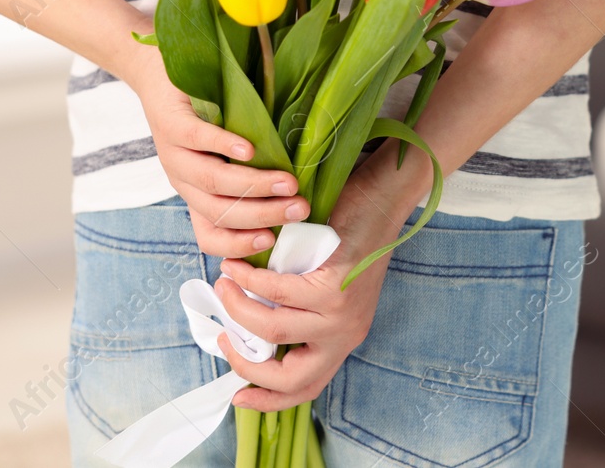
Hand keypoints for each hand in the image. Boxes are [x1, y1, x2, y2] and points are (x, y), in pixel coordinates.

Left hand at [117, 38, 310, 258]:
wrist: (158, 75)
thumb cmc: (205, 115)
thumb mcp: (225, 154)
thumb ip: (253, 173)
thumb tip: (300, 194)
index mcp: (195, 195)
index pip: (209, 235)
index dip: (238, 245)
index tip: (273, 241)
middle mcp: (182, 182)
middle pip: (220, 211)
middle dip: (264, 214)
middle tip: (299, 208)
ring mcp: (173, 154)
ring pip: (212, 181)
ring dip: (254, 185)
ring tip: (288, 182)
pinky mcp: (170, 123)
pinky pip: (197, 140)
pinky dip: (224, 146)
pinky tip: (250, 149)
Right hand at [212, 171, 408, 409]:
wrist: (381, 204)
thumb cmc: (348, 240)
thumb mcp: (326, 290)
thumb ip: (298, 312)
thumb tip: (247, 325)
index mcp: (342, 340)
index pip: (307, 387)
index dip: (269, 400)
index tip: (238, 396)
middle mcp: (345, 335)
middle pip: (291, 378)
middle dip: (246, 364)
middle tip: (224, 338)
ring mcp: (341, 314)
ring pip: (274, 329)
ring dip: (238, 309)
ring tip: (223, 286)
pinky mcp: (335, 287)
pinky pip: (278, 292)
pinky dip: (248, 279)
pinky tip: (235, 266)